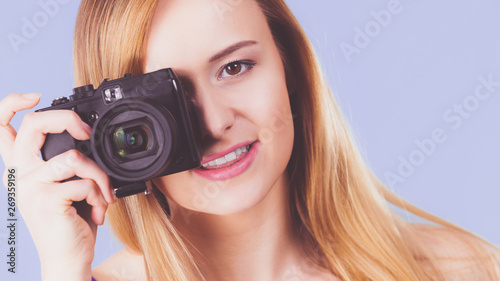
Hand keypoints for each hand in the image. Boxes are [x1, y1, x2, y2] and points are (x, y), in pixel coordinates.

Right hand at [0, 93, 115, 279]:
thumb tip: (84, 138)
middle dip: (67, 119)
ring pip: (75, 157)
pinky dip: (100, 195)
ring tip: (102, 194)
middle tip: (85, 133)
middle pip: (34, 125)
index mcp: (21, 167)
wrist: (67, 257)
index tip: (34, 96)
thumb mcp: (62, 187)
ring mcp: (30, 186)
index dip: (11, 103)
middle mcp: (19, 174)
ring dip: (100, 176)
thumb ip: (63, 163)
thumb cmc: (69, 221)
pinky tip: (97, 210)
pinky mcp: (47, 200)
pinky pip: (85, 182)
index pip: (0, 127)